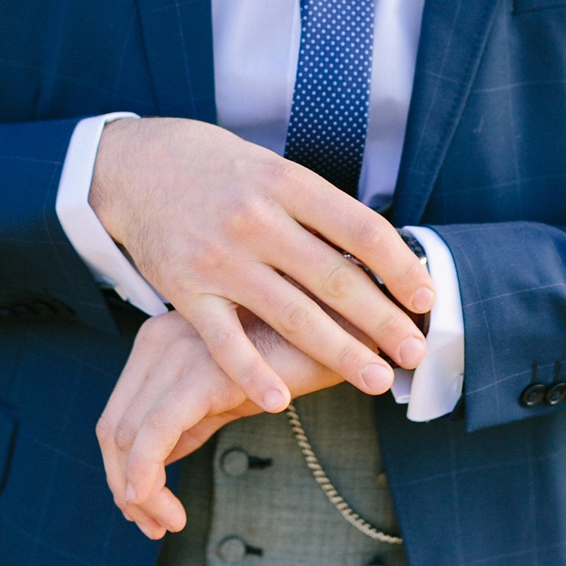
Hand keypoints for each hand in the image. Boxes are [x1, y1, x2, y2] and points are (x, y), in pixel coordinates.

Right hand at [89, 117, 432, 412]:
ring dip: (338, 351)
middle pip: (333, 278)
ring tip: (376, 379)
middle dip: (381, 319)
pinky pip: (225, 340)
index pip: (359, 228)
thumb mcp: (274, 171)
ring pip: (290, 314)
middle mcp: (257, 219)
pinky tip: (280, 399)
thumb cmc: (222, 172)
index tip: (426, 297)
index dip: (399, 265)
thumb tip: (382, 256)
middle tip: (415, 351)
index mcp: (287, 184)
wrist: (139, 166)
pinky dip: (252, 372)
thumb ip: (318, 212)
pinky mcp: (186, 291)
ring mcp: (220, 257)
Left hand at [97, 307, 342, 539]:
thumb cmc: (288, 362)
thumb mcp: (225, 395)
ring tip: (169, 523)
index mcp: (156, 343)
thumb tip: (156, 467)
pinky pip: (155, 434)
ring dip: (142, 495)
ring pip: (128, 439)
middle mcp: (157, 341)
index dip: (122, 472)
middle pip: (113, 430)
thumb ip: (186, 422)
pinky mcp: (201, 372)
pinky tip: (171, 513)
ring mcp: (176, 353)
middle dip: (126, 488)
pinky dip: (150, 480)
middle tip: (155, 526)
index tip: (147, 510)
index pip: (117, 417)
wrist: (340, 334)